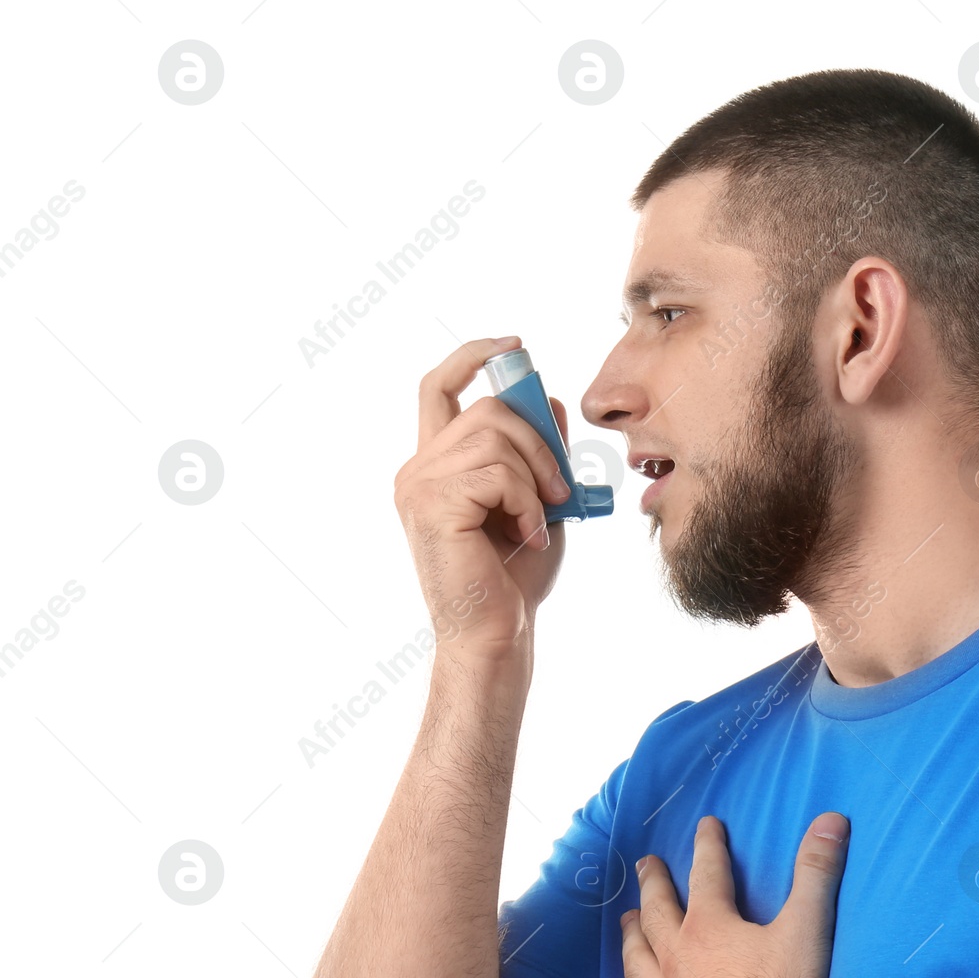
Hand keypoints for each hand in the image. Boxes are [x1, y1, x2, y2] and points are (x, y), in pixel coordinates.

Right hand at [393, 335, 572, 664]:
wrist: (499, 632)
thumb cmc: (515, 577)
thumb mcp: (537, 500)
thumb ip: (538, 452)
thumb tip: (548, 399)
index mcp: (436, 463)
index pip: (439, 386)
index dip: (473, 355)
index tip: (515, 345)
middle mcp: (418, 469)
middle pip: (486, 408)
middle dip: (538, 438)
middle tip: (560, 486)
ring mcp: (419, 486)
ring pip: (494, 436)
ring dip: (537, 474)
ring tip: (542, 518)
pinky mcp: (431, 505)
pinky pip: (497, 473)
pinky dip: (528, 501)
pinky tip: (529, 534)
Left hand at [618, 812, 850, 977]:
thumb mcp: (808, 930)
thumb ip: (816, 872)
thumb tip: (831, 820)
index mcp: (710, 929)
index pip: (707, 873)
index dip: (708, 845)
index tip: (706, 825)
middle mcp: (676, 961)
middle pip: (657, 913)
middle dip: (654, 884)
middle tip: (648, 864)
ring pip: (636, 961)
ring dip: (631, 937)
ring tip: (627, 920)